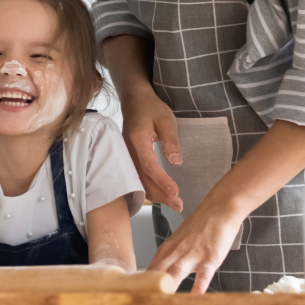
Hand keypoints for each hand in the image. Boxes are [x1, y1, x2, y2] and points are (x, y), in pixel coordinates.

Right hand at [119, 86, 182, 210]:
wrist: (134, 100)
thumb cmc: (151, 108)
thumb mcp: (166, 120)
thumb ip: (171, 141)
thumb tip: (176, 163)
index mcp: (137, 140)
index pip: (149, 166)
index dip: (162, 181)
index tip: (176, 192)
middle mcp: (127, 150)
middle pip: (142, 178)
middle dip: (160, 194)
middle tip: (178, 205)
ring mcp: (125, 155)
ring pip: (137, 180)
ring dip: (154, 194)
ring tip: (172, 203)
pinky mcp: (128, 157)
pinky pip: (135, 176)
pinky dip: (147, 188)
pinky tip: (159, 194)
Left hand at [146, 196, 243, 292]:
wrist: (218, 209)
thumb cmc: (199, 227)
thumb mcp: (178, 241)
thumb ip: (168, 258)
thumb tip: (157, 274)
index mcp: (167, 250)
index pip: (150, 269)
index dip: (142, 283)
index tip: (137, 293)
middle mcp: (176, 252)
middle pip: (159, 272)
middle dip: (150, 286)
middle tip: (144, 296)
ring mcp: (193, 254)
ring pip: (177, 272)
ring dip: (168, 285)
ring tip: (162, 298)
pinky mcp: (210, 256)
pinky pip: (204, 274)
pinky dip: (199, 285)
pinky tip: (195, 296)